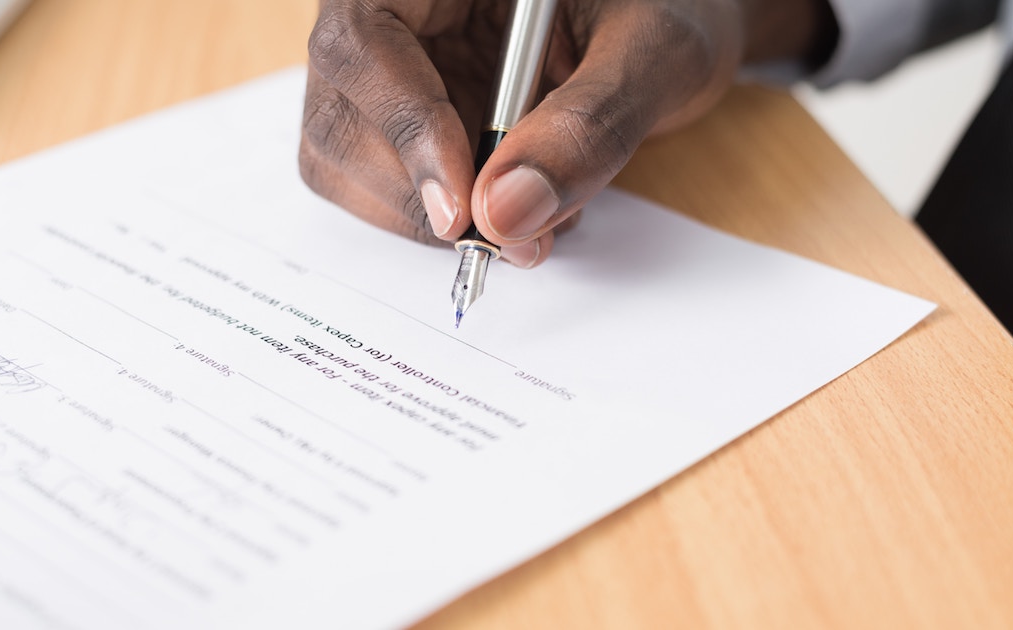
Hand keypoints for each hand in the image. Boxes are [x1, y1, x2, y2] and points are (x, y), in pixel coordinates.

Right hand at [300, 0, 831, 267]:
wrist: (674, 24)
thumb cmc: (670, 8)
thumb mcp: (656, 51)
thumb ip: (590, 125)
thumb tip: (507, 216)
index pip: (364, 39)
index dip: (404, 128)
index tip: (462, 210)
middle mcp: (398, 12)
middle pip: (338, 111)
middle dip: (416, 194)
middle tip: (507, 241)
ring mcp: (393, 69)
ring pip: (345, 159)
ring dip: (423, 219)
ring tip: (528, 221)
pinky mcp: (406, 120)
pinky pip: (383, 185)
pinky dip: (439, 221)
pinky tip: (511, 207)